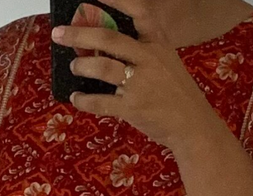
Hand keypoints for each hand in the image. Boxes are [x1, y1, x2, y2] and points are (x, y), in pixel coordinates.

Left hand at [51, 0, 218, 149]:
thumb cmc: (177, 94)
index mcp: (158, 44)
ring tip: (74, 67)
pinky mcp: (133, 108)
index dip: (117, 0)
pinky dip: (84, 100)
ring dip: (82, 67)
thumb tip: (106, 49)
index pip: (139, 12)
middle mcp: (148, 59)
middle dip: (80, 35)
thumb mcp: (166, 63)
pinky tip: (76, 98)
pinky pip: (101, 102)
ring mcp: (140, 84)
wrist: (193, 124)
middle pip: (109, 40)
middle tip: (59, 34)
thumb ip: (143, 53)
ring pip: (103, 68)